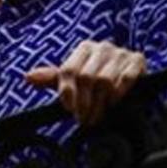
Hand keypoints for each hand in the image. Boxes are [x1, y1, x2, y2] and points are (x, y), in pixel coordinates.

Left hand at [25, 40, 145, 124]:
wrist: (131, 85)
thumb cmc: (97, 84)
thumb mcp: (74, 81)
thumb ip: (52, 79)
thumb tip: (28, 77)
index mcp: (83, 48)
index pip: (69, 71)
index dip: (67, 93)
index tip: (69, 109)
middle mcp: (102, 47)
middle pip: (86, 78)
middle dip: (83, 103)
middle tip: (83, 119)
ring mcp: (121, 53)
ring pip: (105, 81)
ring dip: (100, 103)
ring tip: (97, 116)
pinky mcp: (138, 61)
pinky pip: (126, 78)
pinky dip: (119, 93)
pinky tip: (115, 103)